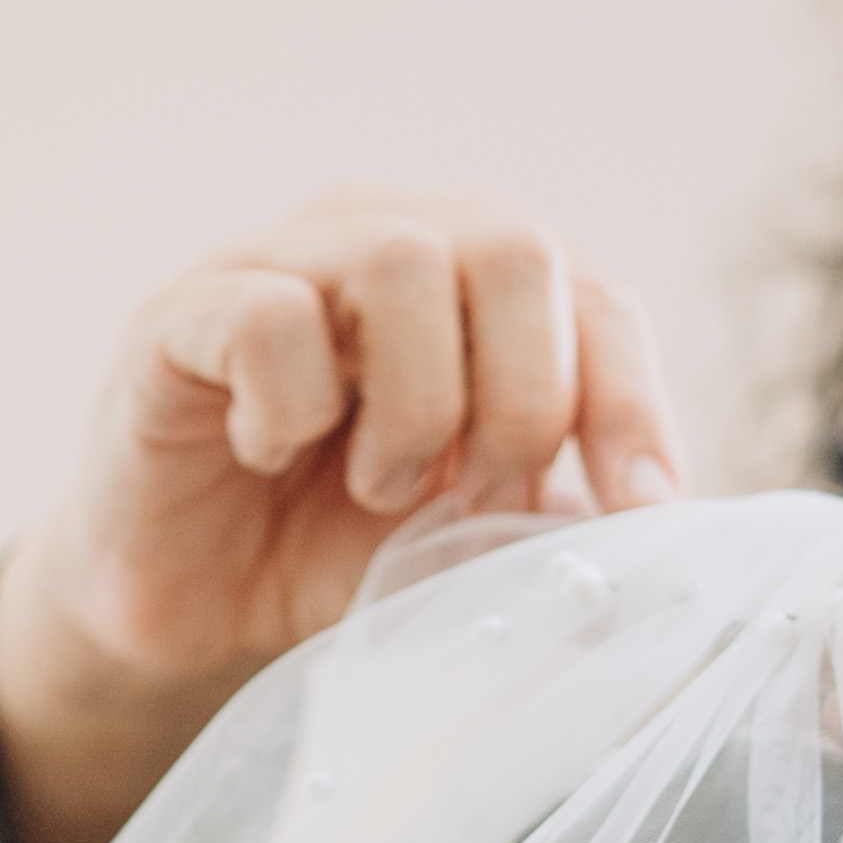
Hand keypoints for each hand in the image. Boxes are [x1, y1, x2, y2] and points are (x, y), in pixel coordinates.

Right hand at [0, 192, 684, 842]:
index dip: (632, 399)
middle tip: (479, 498)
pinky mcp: (183, 313)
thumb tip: (663, 561)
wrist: (178, 603)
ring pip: (405, 260)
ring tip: (374, 486)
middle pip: (515, 245)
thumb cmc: (327, 547)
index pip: (595, 296)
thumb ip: (552, 533)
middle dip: (526, 396)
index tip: (639, 508)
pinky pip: (272, 317)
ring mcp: (280, 261)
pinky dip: (291, 407)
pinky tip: (265, 453)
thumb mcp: (465, 548)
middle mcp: (385, 238)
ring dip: (414, 406)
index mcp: (475, 286)